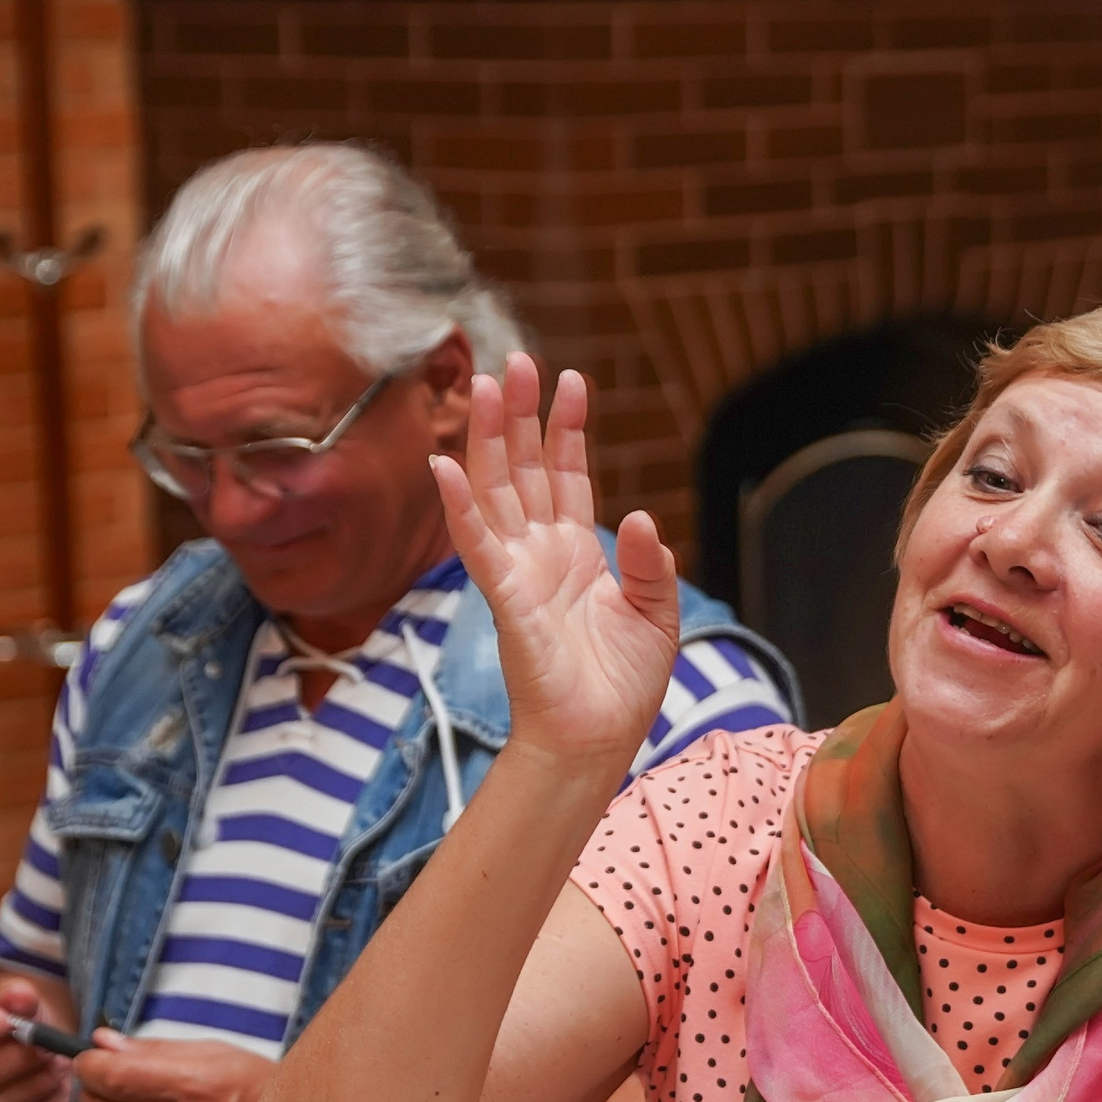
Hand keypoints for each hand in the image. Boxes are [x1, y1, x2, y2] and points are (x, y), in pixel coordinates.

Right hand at [0, 976, 74, 1101]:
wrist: (36, 1054)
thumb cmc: (18, 1025)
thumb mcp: (17, 1002)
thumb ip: (16, 997)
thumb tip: (21, 996)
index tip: (2, 1020)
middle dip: (13, 1062)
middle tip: (49, 1049)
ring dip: (33, 1087)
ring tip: (59, 1068)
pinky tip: (59, 1093)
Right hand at [430, 355, 680, 768]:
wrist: (599, 740)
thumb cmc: (623, 686)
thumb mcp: (656, 615)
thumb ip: (652, 565)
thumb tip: (645, 516)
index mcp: (577, 553)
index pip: (568, 476)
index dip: (568, 430)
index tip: (573, 381)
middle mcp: (541, 554)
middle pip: (525, 470)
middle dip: (522, 415)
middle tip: (517, 360)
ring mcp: (518, 572)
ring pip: (496, 492)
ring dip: (489, 439)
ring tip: (487, 385)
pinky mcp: (506, 598)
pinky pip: (477, 545)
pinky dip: (460, 505)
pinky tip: (445, 464)